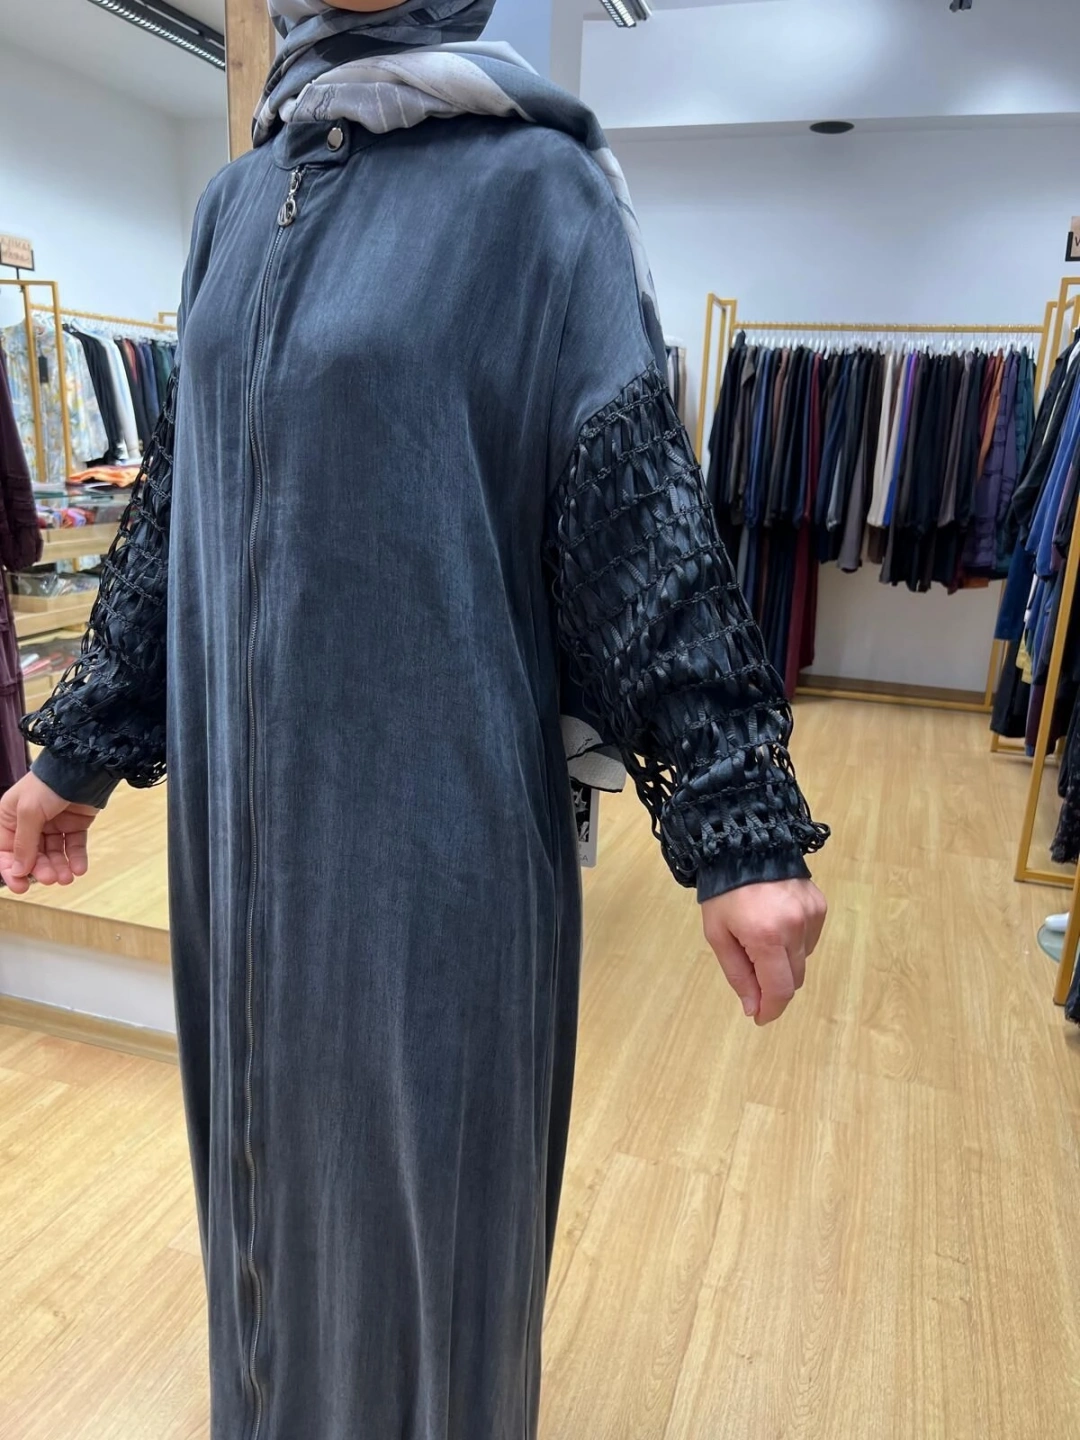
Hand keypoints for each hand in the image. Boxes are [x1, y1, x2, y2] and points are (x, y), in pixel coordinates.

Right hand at [0, 772, 98, 893]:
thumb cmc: (49, 783)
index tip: (21, 887)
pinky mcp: (74, 824)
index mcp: (10, 817)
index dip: (12, 870)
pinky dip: (75, 859)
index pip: (6, 851)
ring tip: (67, 877)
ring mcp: (53, 823)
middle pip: (32, 855)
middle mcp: (30, 822)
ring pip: (53, 853)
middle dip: (41, 869)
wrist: (84, 767)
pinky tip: (79, 869)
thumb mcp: (29, 812)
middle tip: (51, 878)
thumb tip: (19, 870)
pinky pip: (73, 846)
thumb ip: (24, 843)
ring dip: (59, 867)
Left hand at [701, 878, 826, 1025]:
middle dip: (774, 985)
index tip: (760, 1017)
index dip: (771, 1009)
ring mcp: (811, 915)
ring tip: (761, 937)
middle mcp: (795, 927)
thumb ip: (738, 975)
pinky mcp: (820, 905)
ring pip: (803, 959)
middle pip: (794, 979)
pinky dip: (794, 942)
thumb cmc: (723, 893)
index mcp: (766, 937)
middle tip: (753, 973)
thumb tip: (754, 1009)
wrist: (744, 843)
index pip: (780, 989)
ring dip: (784, 962)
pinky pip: (810, 939)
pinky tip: (776, 923)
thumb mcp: (717, 935)